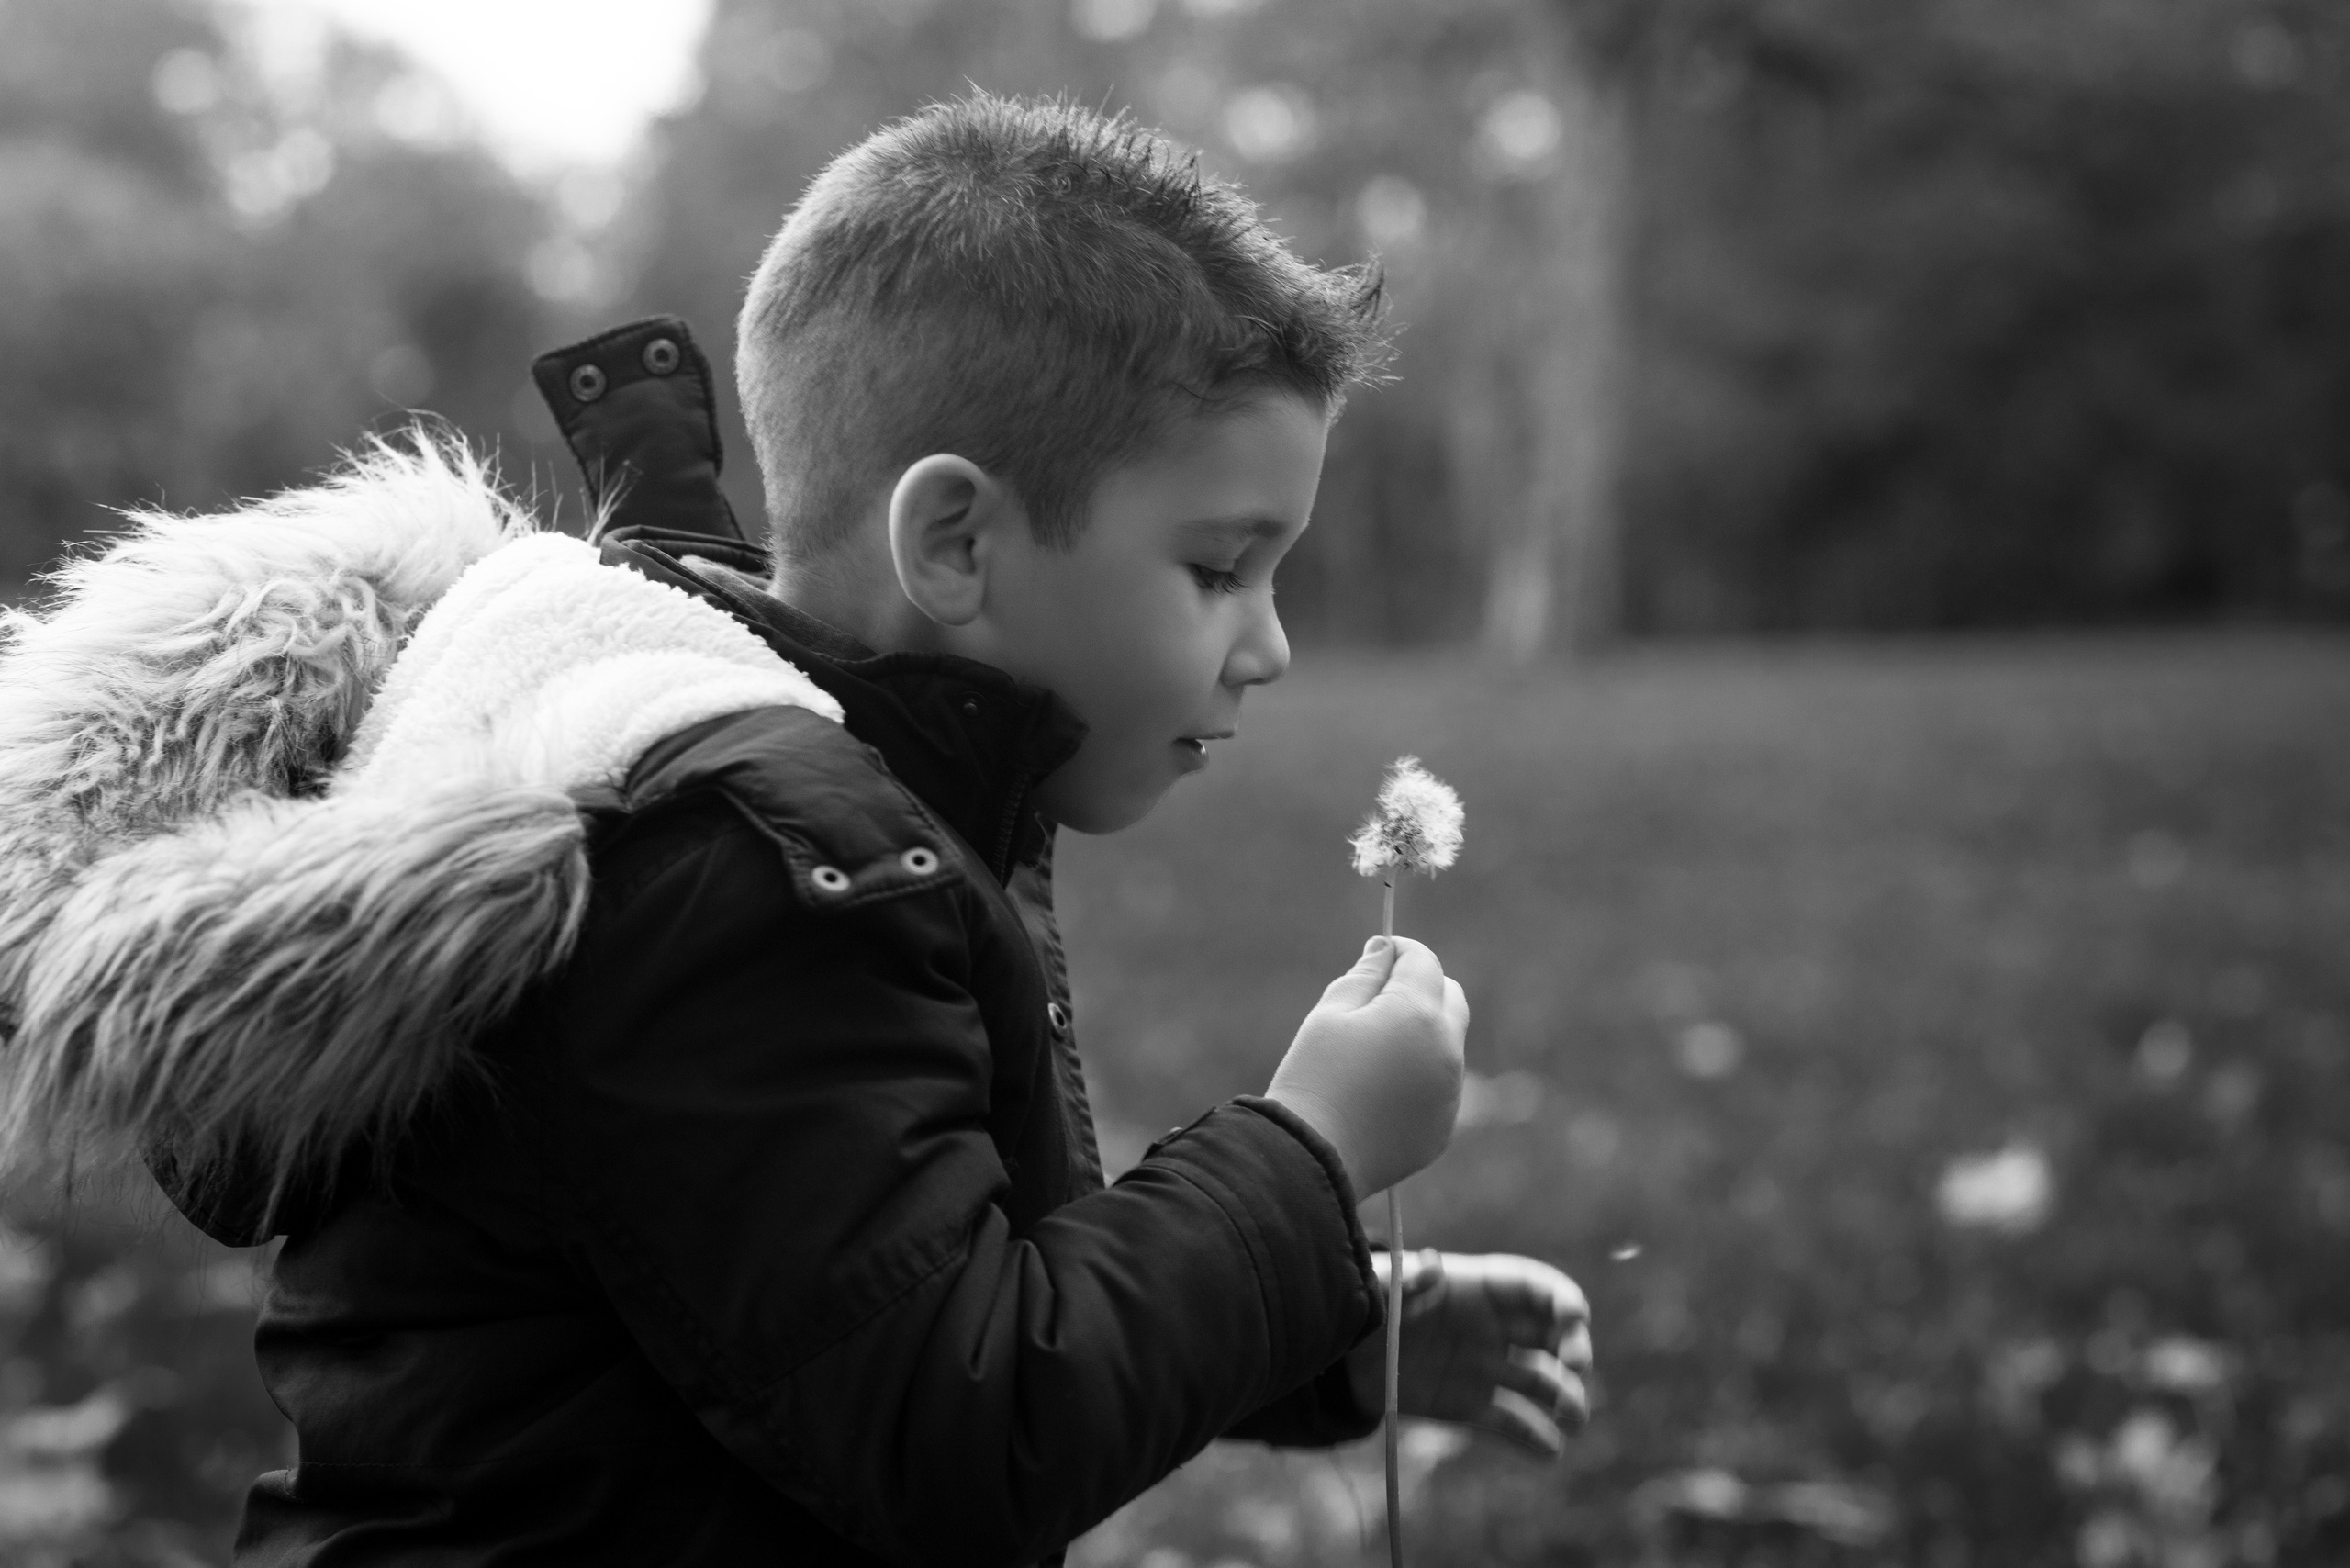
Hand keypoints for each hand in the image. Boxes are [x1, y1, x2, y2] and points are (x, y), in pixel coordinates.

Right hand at [1264, 937, 1467, 1197]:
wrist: (1311, 1158)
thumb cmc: (1312, 1078)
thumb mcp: (1329, 1014)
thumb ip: (1365, 975)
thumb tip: (1386, 949)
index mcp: (1418, 1015)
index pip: (1424, 962)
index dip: (1400, 952)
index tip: (1378, 955)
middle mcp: (1447, 1051)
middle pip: (1450, 997)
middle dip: (1422, 988)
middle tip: (1378, 1000)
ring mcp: (1450, 1093)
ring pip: (1447, 1043)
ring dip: (1421, 1034)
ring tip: (1371, 1053)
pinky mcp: (1443, 1127)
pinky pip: (1440, 1086)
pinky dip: (1419, 1077)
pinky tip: (1377, 1092)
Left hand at [1347, 1250, 1592, 1457]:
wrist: (1342, 1350)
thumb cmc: (1368, 1300)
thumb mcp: (1383, 1283)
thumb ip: (1409, 1277)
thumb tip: (1432, 1265)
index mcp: (1481, 1289)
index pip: (1534, 1288)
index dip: (1561, 1297)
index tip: (1577, 1314)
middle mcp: (1494, 1328)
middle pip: (1552, 1334)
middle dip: (1575, 1347)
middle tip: (1577, 1366)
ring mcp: (1486, 1368)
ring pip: (1540, 1382)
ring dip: (1566, 1398)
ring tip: (1575, 1418)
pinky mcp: (1471, 1406)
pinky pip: (1511, 1423)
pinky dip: (1534, 1438)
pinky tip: (1551, 1450)